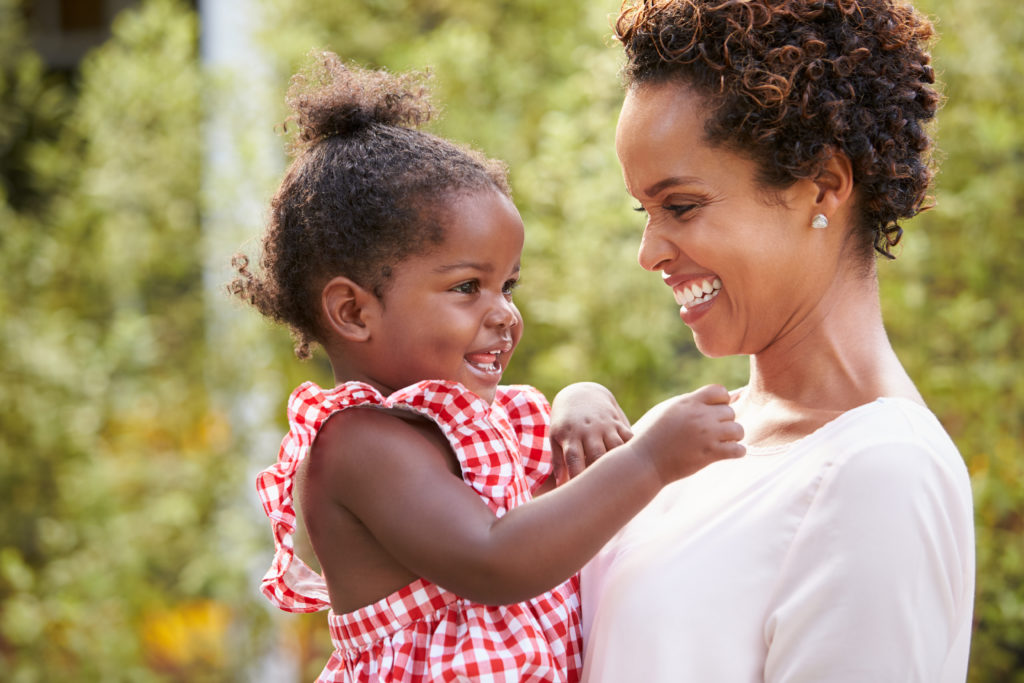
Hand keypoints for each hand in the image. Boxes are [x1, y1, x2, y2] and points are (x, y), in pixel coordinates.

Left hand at [550, 382, 632, 484]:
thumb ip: (558, 461)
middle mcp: (588, 431)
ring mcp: (605, 425)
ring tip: (626, 482)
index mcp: (571, 436)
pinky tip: (640, 464)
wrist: (581, 394)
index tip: (581, 496)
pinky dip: (634, 449)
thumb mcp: (556, 437)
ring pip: (616, 447)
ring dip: (620, 462)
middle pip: (597, 455)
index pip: (574, 460)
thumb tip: (561, 487)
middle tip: (606, 493)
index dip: (577, 478)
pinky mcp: (617, 422)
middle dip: (601, 473)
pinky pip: (629, 436)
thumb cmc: (565, 423)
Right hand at [628, 384, 744, 484]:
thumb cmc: (651, 435)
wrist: (644, 461)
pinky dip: (737, 452)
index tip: (714, 411)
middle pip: (730, 411)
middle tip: (715, 431)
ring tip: (723, 442)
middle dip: (725, 421)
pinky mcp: (710, 454)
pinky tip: (727, 453)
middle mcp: (700, 416)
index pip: (720, 391)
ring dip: (733, 437)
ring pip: (738, 430)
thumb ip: (688, 403)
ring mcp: (707, 435)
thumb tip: (708, 398)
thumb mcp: (667, 410)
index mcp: (689, 403)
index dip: (721, 401)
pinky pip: (738, 450)